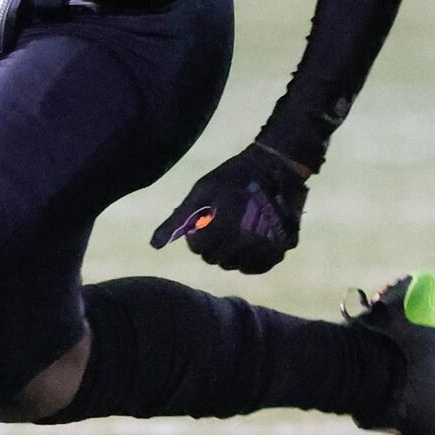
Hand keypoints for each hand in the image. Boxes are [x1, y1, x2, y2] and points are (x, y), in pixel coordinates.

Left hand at [150, 143, 308, 273]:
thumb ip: (178, 219)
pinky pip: (254, 267)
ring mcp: (265, 249)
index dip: (196, 233)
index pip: (197, 248)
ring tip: (235, 228)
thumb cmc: (234, 176)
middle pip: (214, 259)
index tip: (204, 219)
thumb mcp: (202, 191)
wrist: (277, 166)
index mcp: (223, 227)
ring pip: (233, 265)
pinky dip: (248, 258)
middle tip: (219, 223)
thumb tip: (154, 246)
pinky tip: (249, 239)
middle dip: (211, 243)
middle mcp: (245, 243)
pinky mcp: (280, 252)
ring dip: (229, 252)